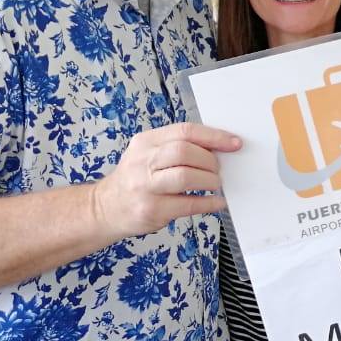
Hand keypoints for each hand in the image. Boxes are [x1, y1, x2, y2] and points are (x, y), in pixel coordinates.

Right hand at [92, 122, 240, 239]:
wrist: (106, 208)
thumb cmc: (136, 179)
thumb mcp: (148, 154)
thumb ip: (176, 148)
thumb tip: (218, 149)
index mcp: (145, 142)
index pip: (184, 131)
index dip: (214, 136)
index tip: (234, 143)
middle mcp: (142, 161)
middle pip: (184, 151)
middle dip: (210, 161)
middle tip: (218, 170)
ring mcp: (145, 187)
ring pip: (186, 176)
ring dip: (210, 181)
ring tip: (215, 185)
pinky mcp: (152, 210)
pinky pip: (189, 204)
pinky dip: (209, 203)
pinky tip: (216, 202)